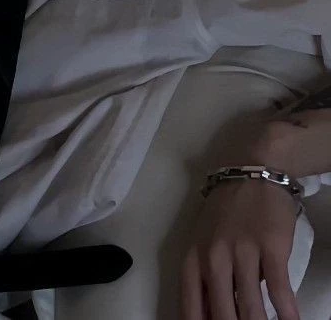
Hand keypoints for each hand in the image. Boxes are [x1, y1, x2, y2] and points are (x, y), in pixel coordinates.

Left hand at [180, 179, 300, 319]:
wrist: (252, 172)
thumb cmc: (226, 210)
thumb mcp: (204, 241)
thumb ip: (205, 277)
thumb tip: (209, 314)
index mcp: (193, 257)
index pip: (191, 306)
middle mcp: (213, 257)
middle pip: (222, 313)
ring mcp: (242, 251)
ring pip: (250, 306)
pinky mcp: (270, 247)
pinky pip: (278, 288)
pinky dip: (286, 312)